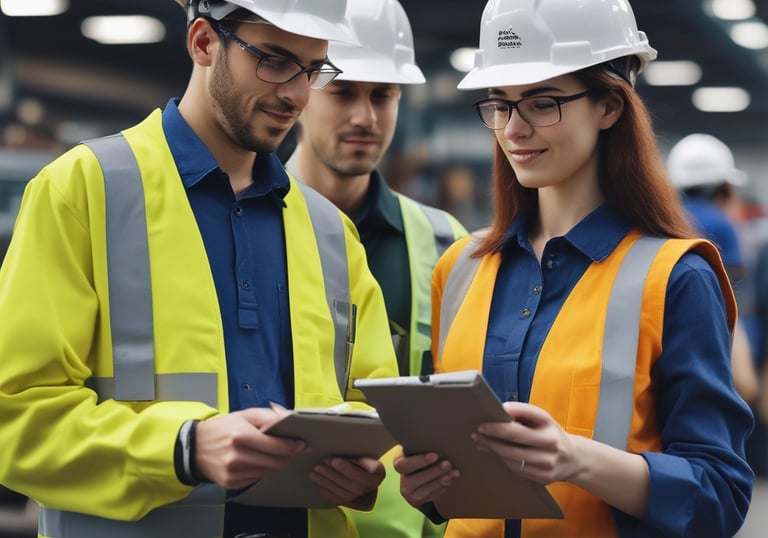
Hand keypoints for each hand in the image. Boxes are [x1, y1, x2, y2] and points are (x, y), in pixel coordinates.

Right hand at [194, 407, 308, 489]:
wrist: (194, 447)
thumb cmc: (223, 428)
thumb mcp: (245, 415)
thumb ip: (269, 416)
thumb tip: (290, 419)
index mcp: (242, 436)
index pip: (278, 446)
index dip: (293, 446)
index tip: (302, 445)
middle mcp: (238, 457)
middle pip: (277, 462)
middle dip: (286, 455)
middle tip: (289, 449)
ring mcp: (234, 473)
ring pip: (269, 472)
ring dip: (274, 463)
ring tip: (268, 453)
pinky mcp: (232, 484)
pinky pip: (257, 479)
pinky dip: (261, 470)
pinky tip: (254, 461)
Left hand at [310, 456, 384, 507]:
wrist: (368, 473)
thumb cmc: (365, 458)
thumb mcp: (366, 453)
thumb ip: (358, 454)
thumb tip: (340, 446)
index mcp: (377, 473)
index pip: (363, 472)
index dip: (347, 468)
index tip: (334, 460)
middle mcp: (370, 486)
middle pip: (350, 483)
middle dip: (332, 474)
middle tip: (319, 465)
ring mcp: (360, 496)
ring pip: (342, 492)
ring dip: (326, 482)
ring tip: (314, 473)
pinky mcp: (350, 501)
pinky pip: (338, 499)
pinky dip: (328, 492)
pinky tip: (319, 484)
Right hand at [393, 449, 458, 507]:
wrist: (423, 472)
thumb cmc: (423, 453)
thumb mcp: (421, 446)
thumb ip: (425, 443)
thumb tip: (441, 432)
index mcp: (400, 461)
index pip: (402, 464)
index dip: (418, 461)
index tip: (435, 455)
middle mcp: (402, 477)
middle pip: (412, 479)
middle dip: (432, 472)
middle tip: (448, 464)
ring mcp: (408, 491)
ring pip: (422, 490)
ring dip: (439, 481)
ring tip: (453, 473)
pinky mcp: (417, 501)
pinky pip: (430, 496)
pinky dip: (442, 488)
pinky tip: (451, 479)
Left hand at [472, 401, 579, 483]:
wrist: (573, 458)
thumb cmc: (550, 432)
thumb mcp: (541, 418)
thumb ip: (521, 412)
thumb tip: (499, 411)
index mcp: (548, 427)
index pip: (519, 425)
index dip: (498, 425)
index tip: (482, 422)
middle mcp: (550, 445)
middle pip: (513, 443)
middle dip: (491, 438)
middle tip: (475, 433)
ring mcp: (547, 464)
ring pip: (512, 458)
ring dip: (494, 450)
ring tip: (481, 443)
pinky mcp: (543, 478)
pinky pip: (517, 469)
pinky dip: (503, 460)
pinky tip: (495, 453)